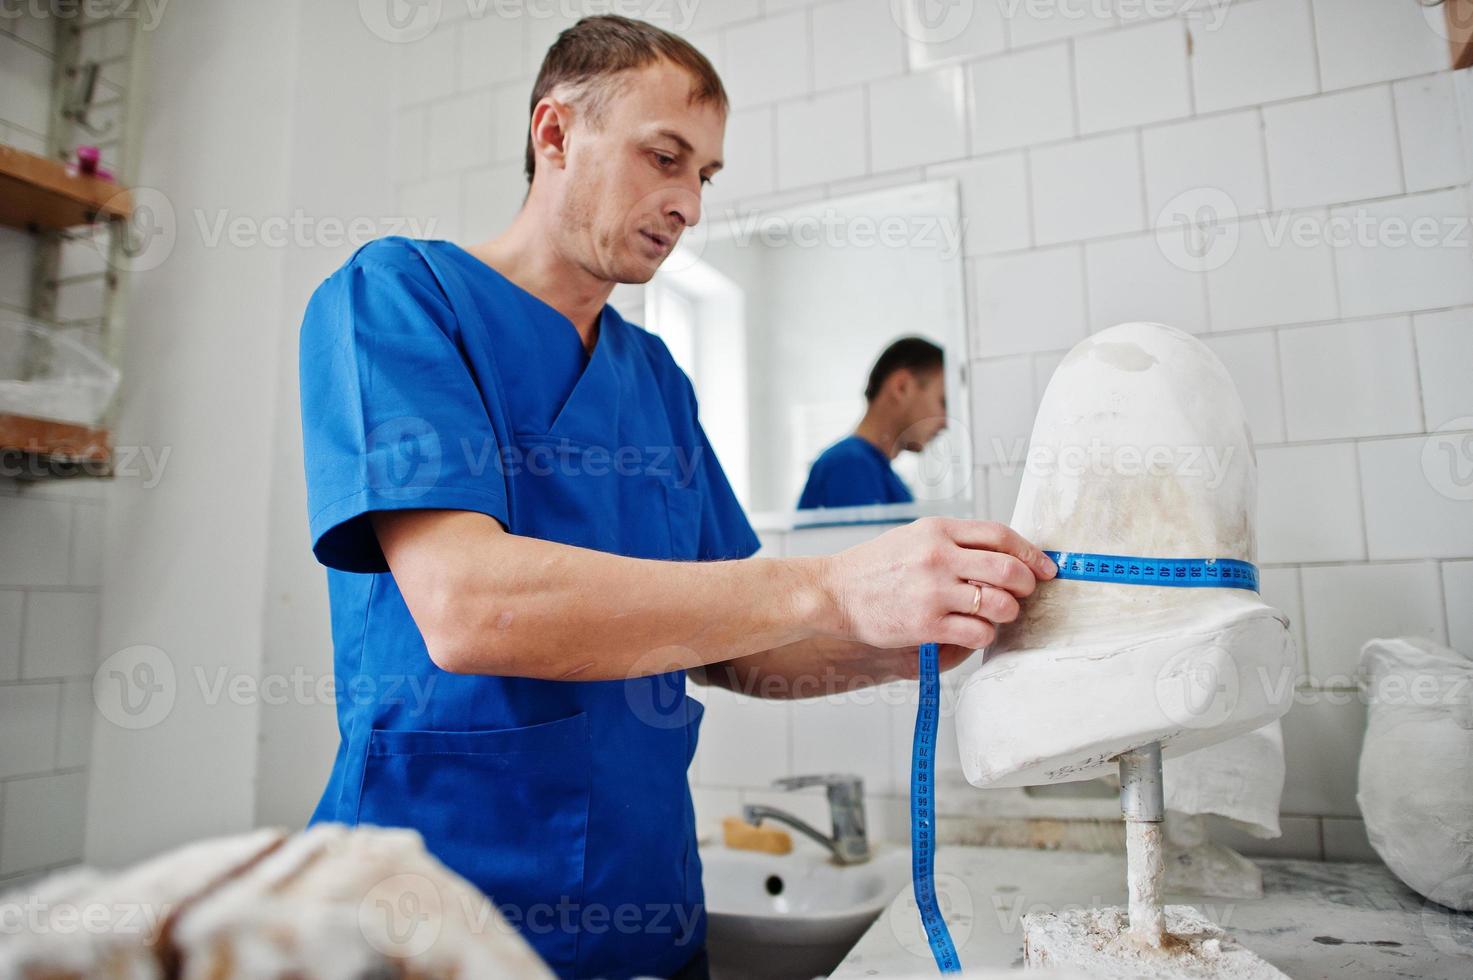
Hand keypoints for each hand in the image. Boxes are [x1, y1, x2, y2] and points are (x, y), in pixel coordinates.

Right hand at [819, 517, 1056, 650]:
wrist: (833, 591)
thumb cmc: (874, 567)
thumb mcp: (914, 537)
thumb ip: (954, 542)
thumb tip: (1002, 554)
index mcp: (938, 529)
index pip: (1001, 536)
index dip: (1031, 553)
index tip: (1045, 567)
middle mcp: (938, 557)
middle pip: (1008, 570)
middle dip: (1028, 585)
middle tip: (1026, 593)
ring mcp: (933, 591)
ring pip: (999, 604)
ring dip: (1008, 612)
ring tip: (998, 614)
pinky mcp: (926, 624)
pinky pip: (977, 632)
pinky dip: (985, 634)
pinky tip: (976, 630)